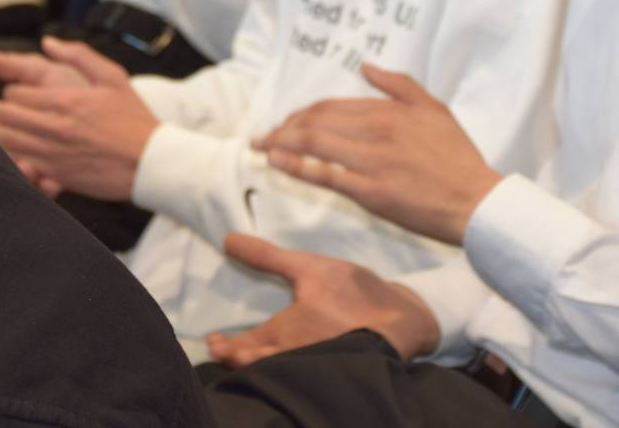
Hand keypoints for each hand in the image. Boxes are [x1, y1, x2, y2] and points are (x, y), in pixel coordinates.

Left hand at [0, 36, 156, 201]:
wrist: (152, 163)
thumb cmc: (133, 119)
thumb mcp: (112, 77)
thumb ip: (79, 55)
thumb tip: (48, 42)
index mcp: (67, 102)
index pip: (18, 94)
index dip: (12, 93)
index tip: (16, 95)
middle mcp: (56, 128)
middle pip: (7, 117)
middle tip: (0, 110)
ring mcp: (55, 154)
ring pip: (8, 142)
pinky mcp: (58, 176)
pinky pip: (21, 166)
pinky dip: (10, 157)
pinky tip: (9, 153)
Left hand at [206, 234, 440, 365]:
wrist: (404, 324)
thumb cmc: (355, 296)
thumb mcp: (310, 269)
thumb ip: (267, 256)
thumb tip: (226, 240)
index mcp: (284, 335)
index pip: (244, 348)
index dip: (226, 348)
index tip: (213, 342)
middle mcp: (293, 360)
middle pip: (257, 367)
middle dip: (238, 361)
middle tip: (224, 353)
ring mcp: (314, 372)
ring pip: (278, 374)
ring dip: (260, 367)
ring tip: (248, 358)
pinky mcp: (332, 375)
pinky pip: (301, 379)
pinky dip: (287, 373)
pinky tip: (288, 363)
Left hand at [255, 66, 501, 246]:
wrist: (477, 201)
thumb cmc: (458, 158)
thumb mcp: (434, 109)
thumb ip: (398, 84)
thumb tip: (366, 66)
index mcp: (388, 111)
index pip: (331, 106)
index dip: (303, 113)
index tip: (287, 121)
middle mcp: (375, 131)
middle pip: (316, 122)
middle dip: (285, 127)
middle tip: (266, 134)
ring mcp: (371, 162)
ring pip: (314, 145)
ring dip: (281, 142)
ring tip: (261, 146)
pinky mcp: (371, 193)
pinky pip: (325, 175)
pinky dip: (295, 166)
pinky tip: (276, 162)